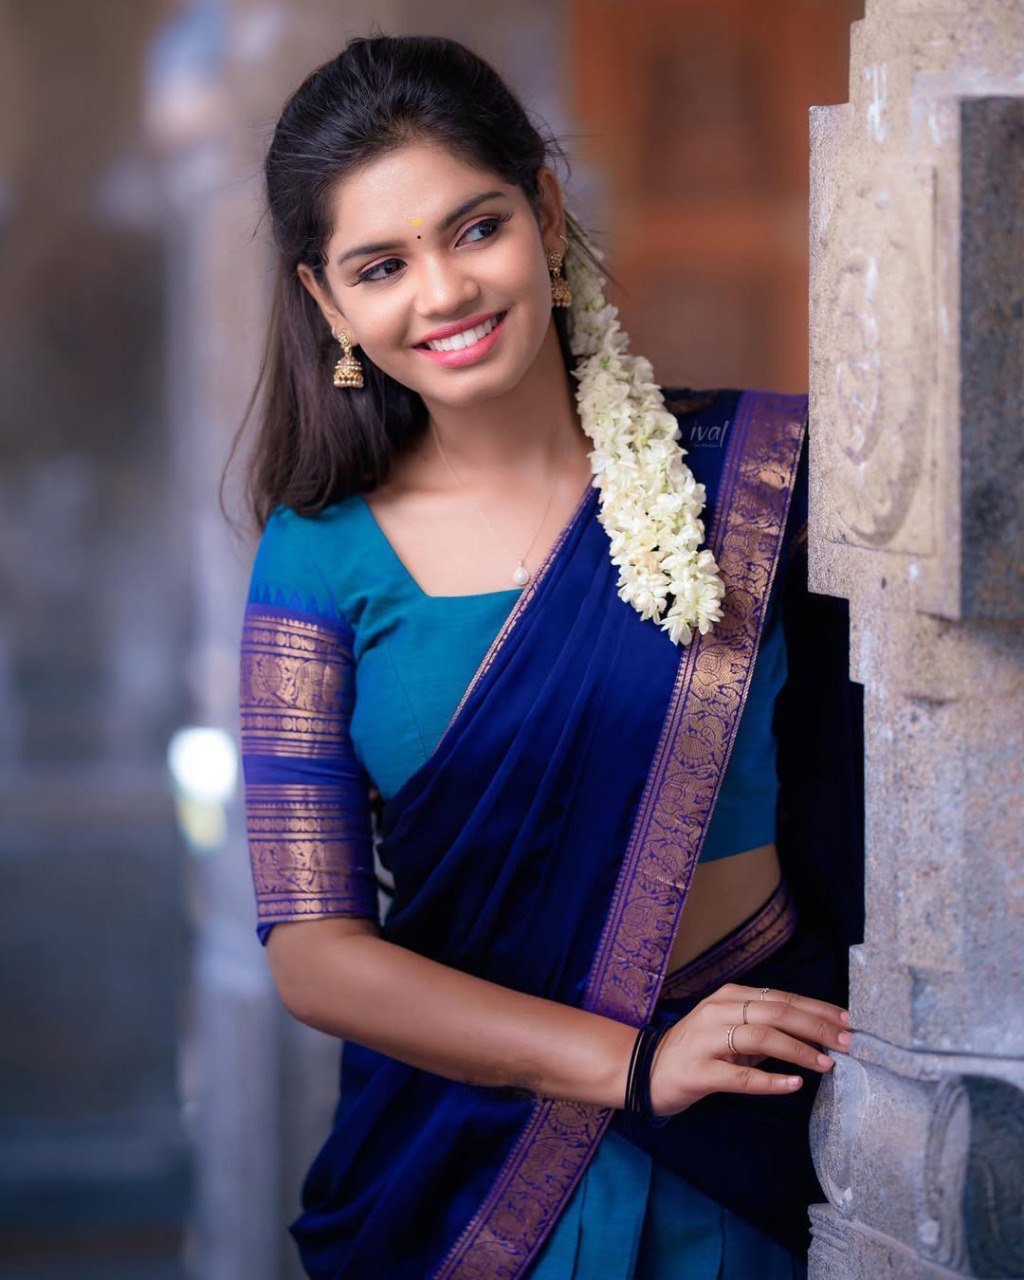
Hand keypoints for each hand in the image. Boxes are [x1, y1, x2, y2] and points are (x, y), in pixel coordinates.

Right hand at [647, 982, 851, 1118]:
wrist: (643, 1070)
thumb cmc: (695, 1050)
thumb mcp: (729, 1029)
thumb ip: (763, 1028)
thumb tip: (814, 1034)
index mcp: (728, 997)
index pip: (781, 997)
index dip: (816, 1008)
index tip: (846, 1021)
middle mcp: (718, 1012)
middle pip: (775, 1012)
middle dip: (815, 1026)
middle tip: (846, 1042)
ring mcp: (706, 1040)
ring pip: (760, 1038)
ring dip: (797, 1050)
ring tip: (826, 1063)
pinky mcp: (699, 1072)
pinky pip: (739, 1077)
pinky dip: (769, 1081)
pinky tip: (793, 1085)